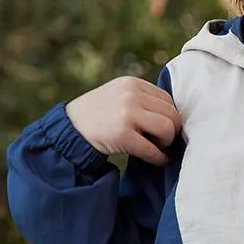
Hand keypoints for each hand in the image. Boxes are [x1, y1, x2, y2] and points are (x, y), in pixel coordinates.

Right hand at [65, 76, 182, 165]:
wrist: (71, 129)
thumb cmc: (98, 115)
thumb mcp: (118, 95)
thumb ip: (141, 98)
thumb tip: (172, 116)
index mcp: (132, 83)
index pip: (167, 99)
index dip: (168, 116)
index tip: (162, 127)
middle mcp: (131, 95)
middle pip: (171, 113)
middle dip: (171, 130)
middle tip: (161, 140)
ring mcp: (127, 114)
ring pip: (167, 129)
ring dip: (166, 142)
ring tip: (157, 146)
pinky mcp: (122, 135)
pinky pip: (152, 150)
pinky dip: (159, 158)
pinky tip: (158, 160)